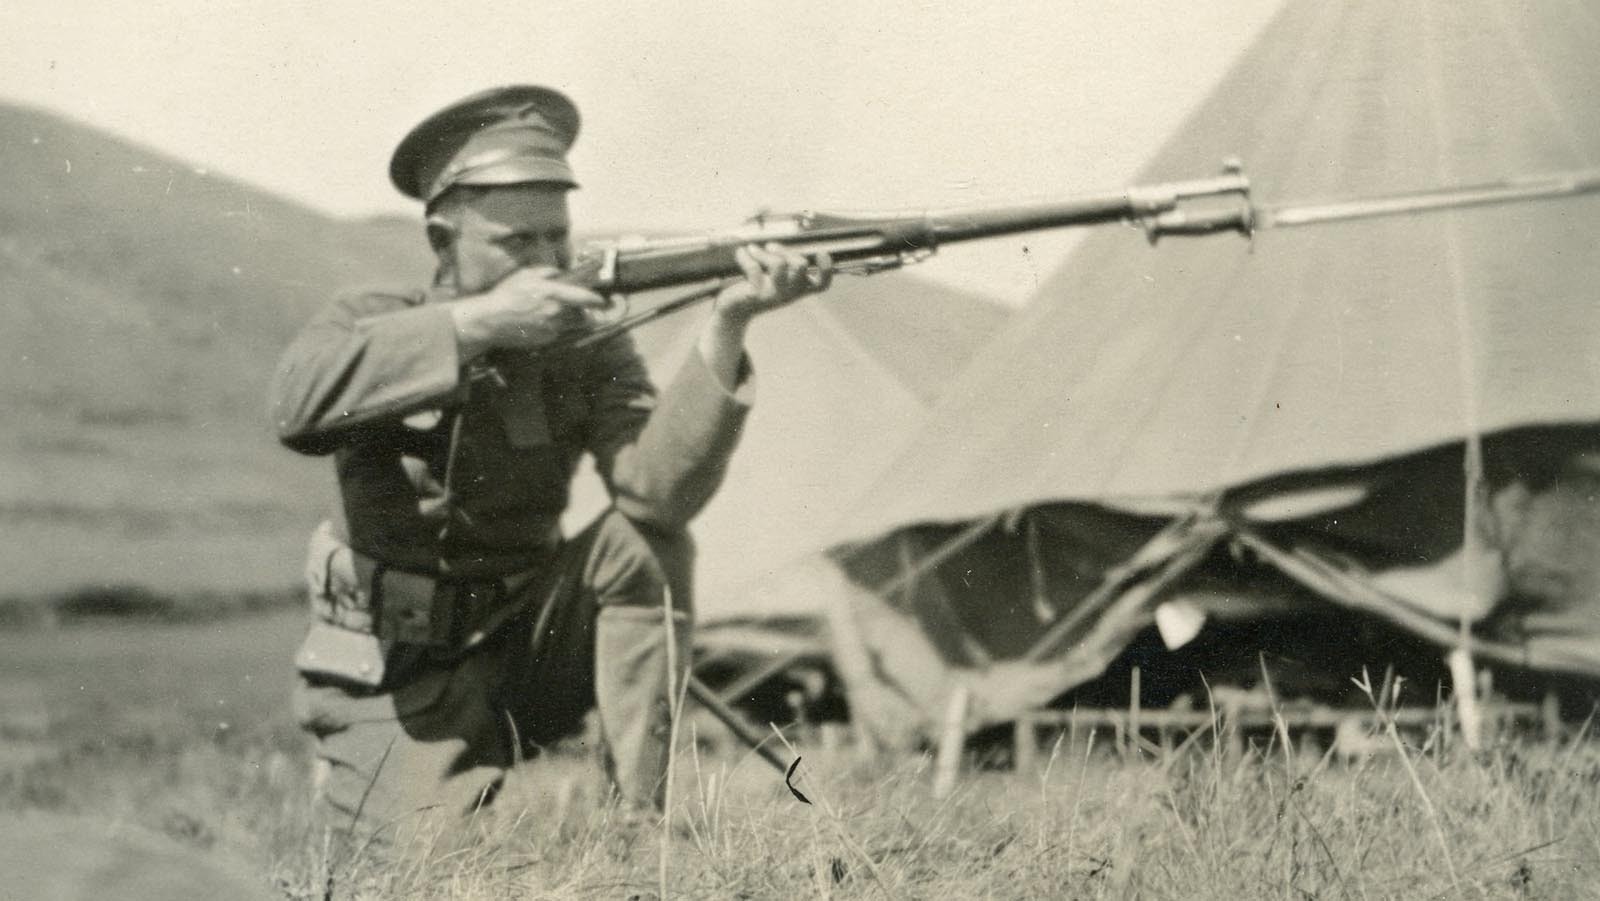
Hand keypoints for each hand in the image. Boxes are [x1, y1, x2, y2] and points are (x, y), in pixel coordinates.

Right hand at [450, 267, 607, 355]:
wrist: (490, 321)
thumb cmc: (506, 294)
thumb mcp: (526, 274)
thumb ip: (548, 272)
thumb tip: (561, 273)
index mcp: (554, 294)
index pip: (586, 298)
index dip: (598, 300)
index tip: (602, 299)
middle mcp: (557, 313)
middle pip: (584, 316)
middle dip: (586, 312)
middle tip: (582, 307)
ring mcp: (552, 328)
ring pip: (573, 326)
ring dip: (572, 320)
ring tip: (559, 313)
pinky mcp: (546, 340)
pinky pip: (559, 333)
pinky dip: (557, 327)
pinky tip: (542, 321)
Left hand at [712, 243, 833, 324]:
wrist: (734, 310)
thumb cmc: (756, 287)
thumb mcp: (775, 278)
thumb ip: (785, 262)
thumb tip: (784, 241)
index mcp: (798, 289)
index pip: (822, 284)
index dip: (826, 269)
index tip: (821, 252)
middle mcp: (790, 293)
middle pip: (800, 265)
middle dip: (785, 249)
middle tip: (770, 246)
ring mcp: (773, 295)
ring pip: (779, 264)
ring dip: (764, 252)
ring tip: (752, 249)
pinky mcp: (756, 295)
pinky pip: (754, 269)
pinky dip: (745, 257)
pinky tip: (741, 254)